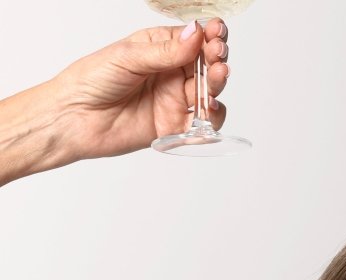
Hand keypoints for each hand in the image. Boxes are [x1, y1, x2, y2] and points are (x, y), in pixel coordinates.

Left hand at [57, 21, 230, 159]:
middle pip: (206, 65)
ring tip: (217, 77)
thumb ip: (165, 51)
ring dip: (217, 84)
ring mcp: (173, 100)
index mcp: (160, 47)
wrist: (74, 118)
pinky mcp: (173, 127)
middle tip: (218, 57)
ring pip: (208, 92)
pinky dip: (212, 119)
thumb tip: (196, 34)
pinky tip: (211, 110)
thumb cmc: (92, 80)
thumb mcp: (129, 57)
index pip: (195, 38)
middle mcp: (170, 73)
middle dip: (217, 59)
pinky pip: (201, 125)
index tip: (217, 34)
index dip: (210, 35)